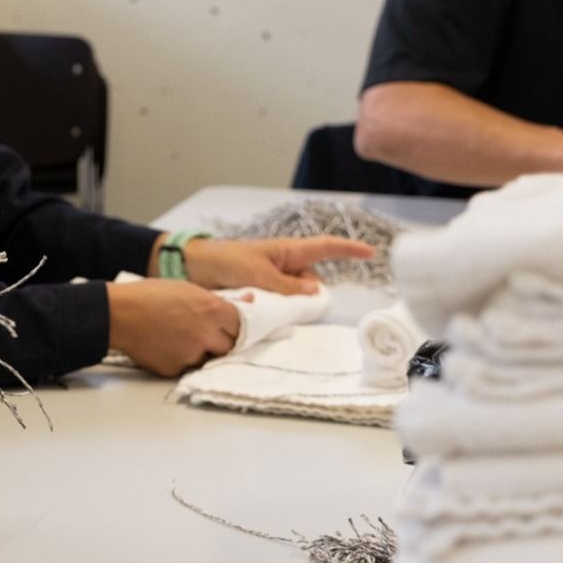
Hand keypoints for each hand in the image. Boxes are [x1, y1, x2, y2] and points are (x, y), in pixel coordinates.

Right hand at [106, 280, 239, 376]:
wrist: (119, 314)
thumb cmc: (150, 295)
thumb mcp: (189, 289)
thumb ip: (221, 300)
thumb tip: (249, 301)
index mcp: (213, 311)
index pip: (242, 325)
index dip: (234, 325)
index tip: (227, 324)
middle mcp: (207, 335)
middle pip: (230, 346)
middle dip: (221, 340)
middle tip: (204, 331)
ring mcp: (192, 355)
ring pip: (209, 358)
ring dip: (203, 351)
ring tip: (182, 336)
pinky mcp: (176, 369)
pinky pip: (188, 366)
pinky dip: (183, 358)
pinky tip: (167, 345)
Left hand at [180, 236, 374, 294]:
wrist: (191, 268)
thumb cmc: (224, 261)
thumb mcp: (257, 273)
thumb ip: (287, 285)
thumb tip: (316, 292)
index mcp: (287, 251)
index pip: (325, 247)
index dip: (349, 250)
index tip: (372, 252)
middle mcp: (285, 265)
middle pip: (312, 283)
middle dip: (307, 296)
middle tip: (283, 303)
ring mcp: (274, 281)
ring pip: (297, 299)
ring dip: (288, 307)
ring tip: (263, 305)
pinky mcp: (263, 295)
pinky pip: (281, 306)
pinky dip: (276, 312)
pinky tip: (262, 314)